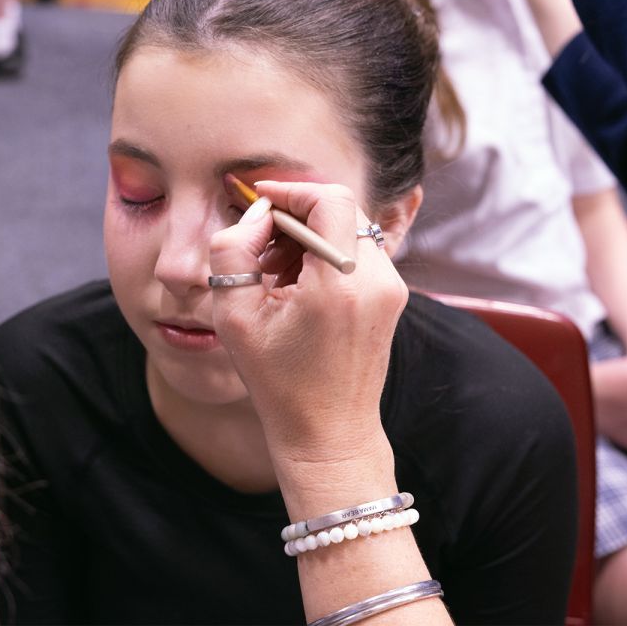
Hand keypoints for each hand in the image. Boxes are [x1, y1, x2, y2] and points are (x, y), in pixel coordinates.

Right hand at [208, 181, 406, 463]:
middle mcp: (377, 280)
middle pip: (341, 208)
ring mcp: (392, 289)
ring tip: (276, 273)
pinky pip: (359, 252)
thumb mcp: (234, 317)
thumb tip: (257, 214)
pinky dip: (327, 254)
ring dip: (311, 235)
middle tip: (262, 248)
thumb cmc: (279, 383)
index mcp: (341, 283)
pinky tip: (298, 288)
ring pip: (350, 228)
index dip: (291, 190)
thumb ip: (233, 249)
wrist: (329, 435)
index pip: (330, 198)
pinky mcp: (393, 298)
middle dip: (297, 215)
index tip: (260, 203)